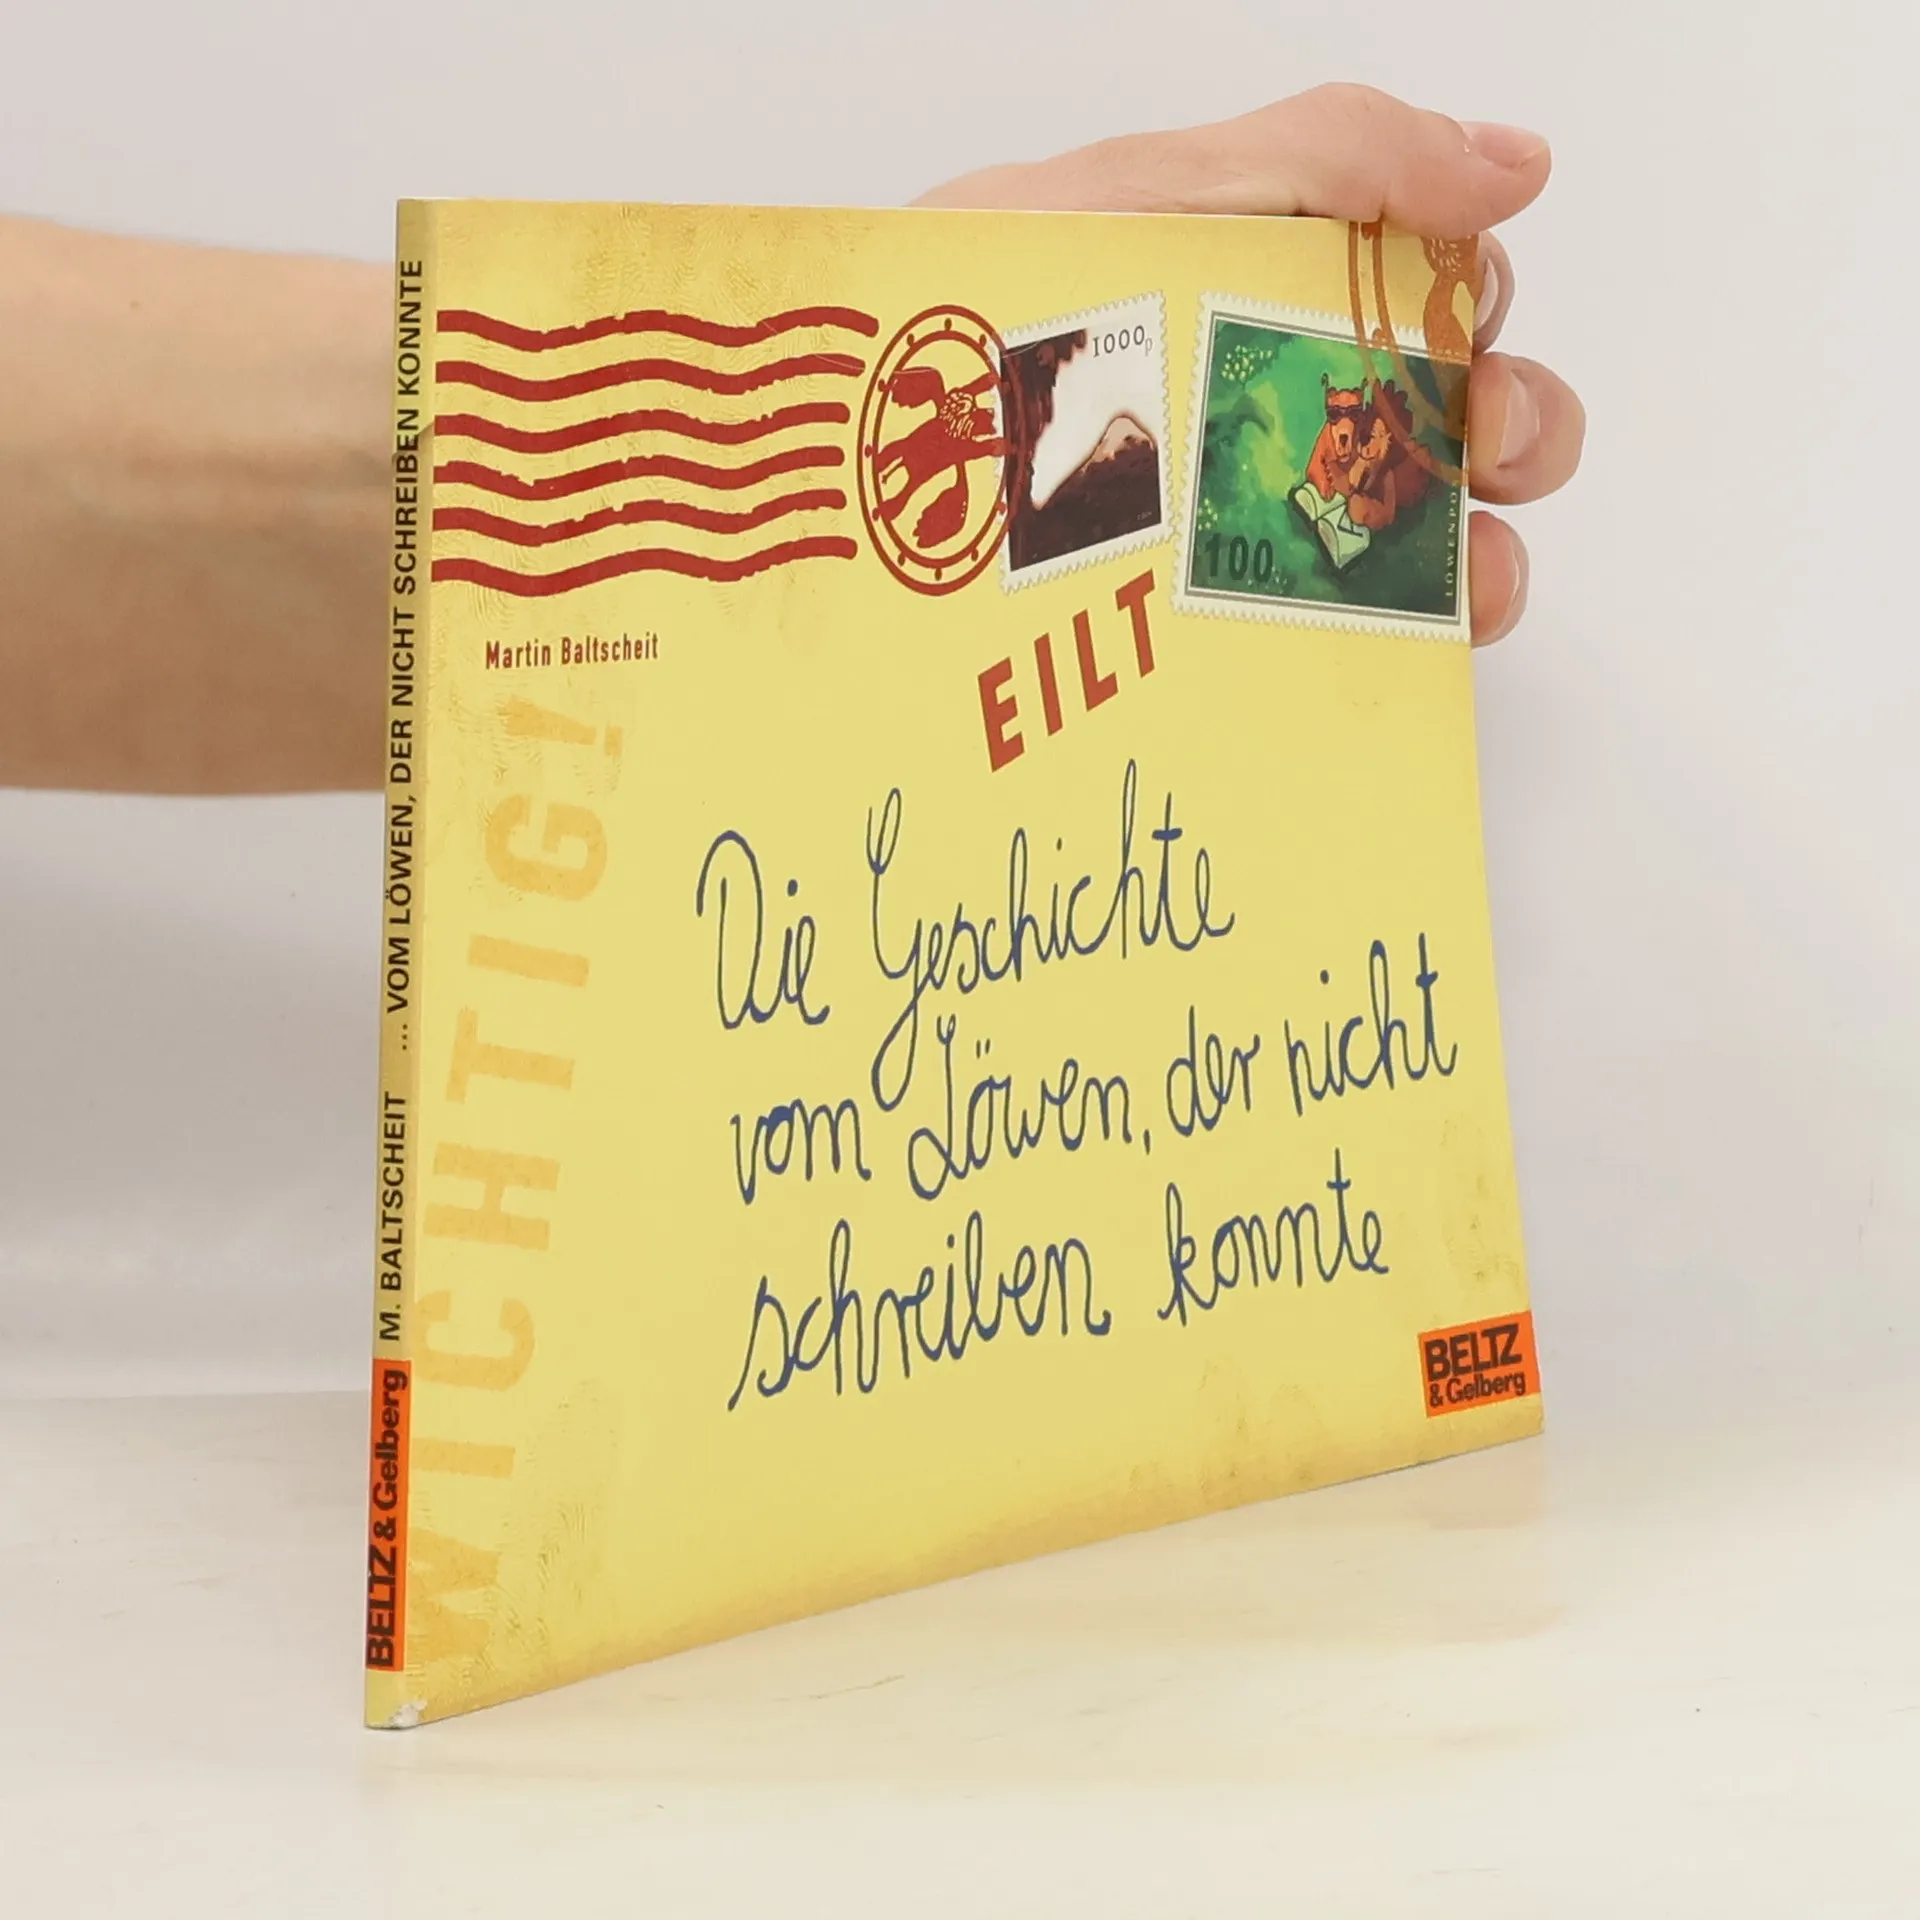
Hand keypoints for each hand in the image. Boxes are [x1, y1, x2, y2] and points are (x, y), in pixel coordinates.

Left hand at [917, 85, 1584, 646]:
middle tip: (1495, 443)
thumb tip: (1513, 163)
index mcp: (1230, 280)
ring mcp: (1217, 526)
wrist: (848, 497)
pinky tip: (1426, 637)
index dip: (1467, 289)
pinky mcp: (1198, 634)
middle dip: (1504, 418)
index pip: (1400, 270)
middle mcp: (1237, 403)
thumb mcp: (1137, 204)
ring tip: (1474, 573)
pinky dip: (1408, 637)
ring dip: (1475, 544)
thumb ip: (1328, 156)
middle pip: (1424, 403)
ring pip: (1400, 530)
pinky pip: (1335, 637)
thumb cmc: (968, 341)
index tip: (1469, 316)